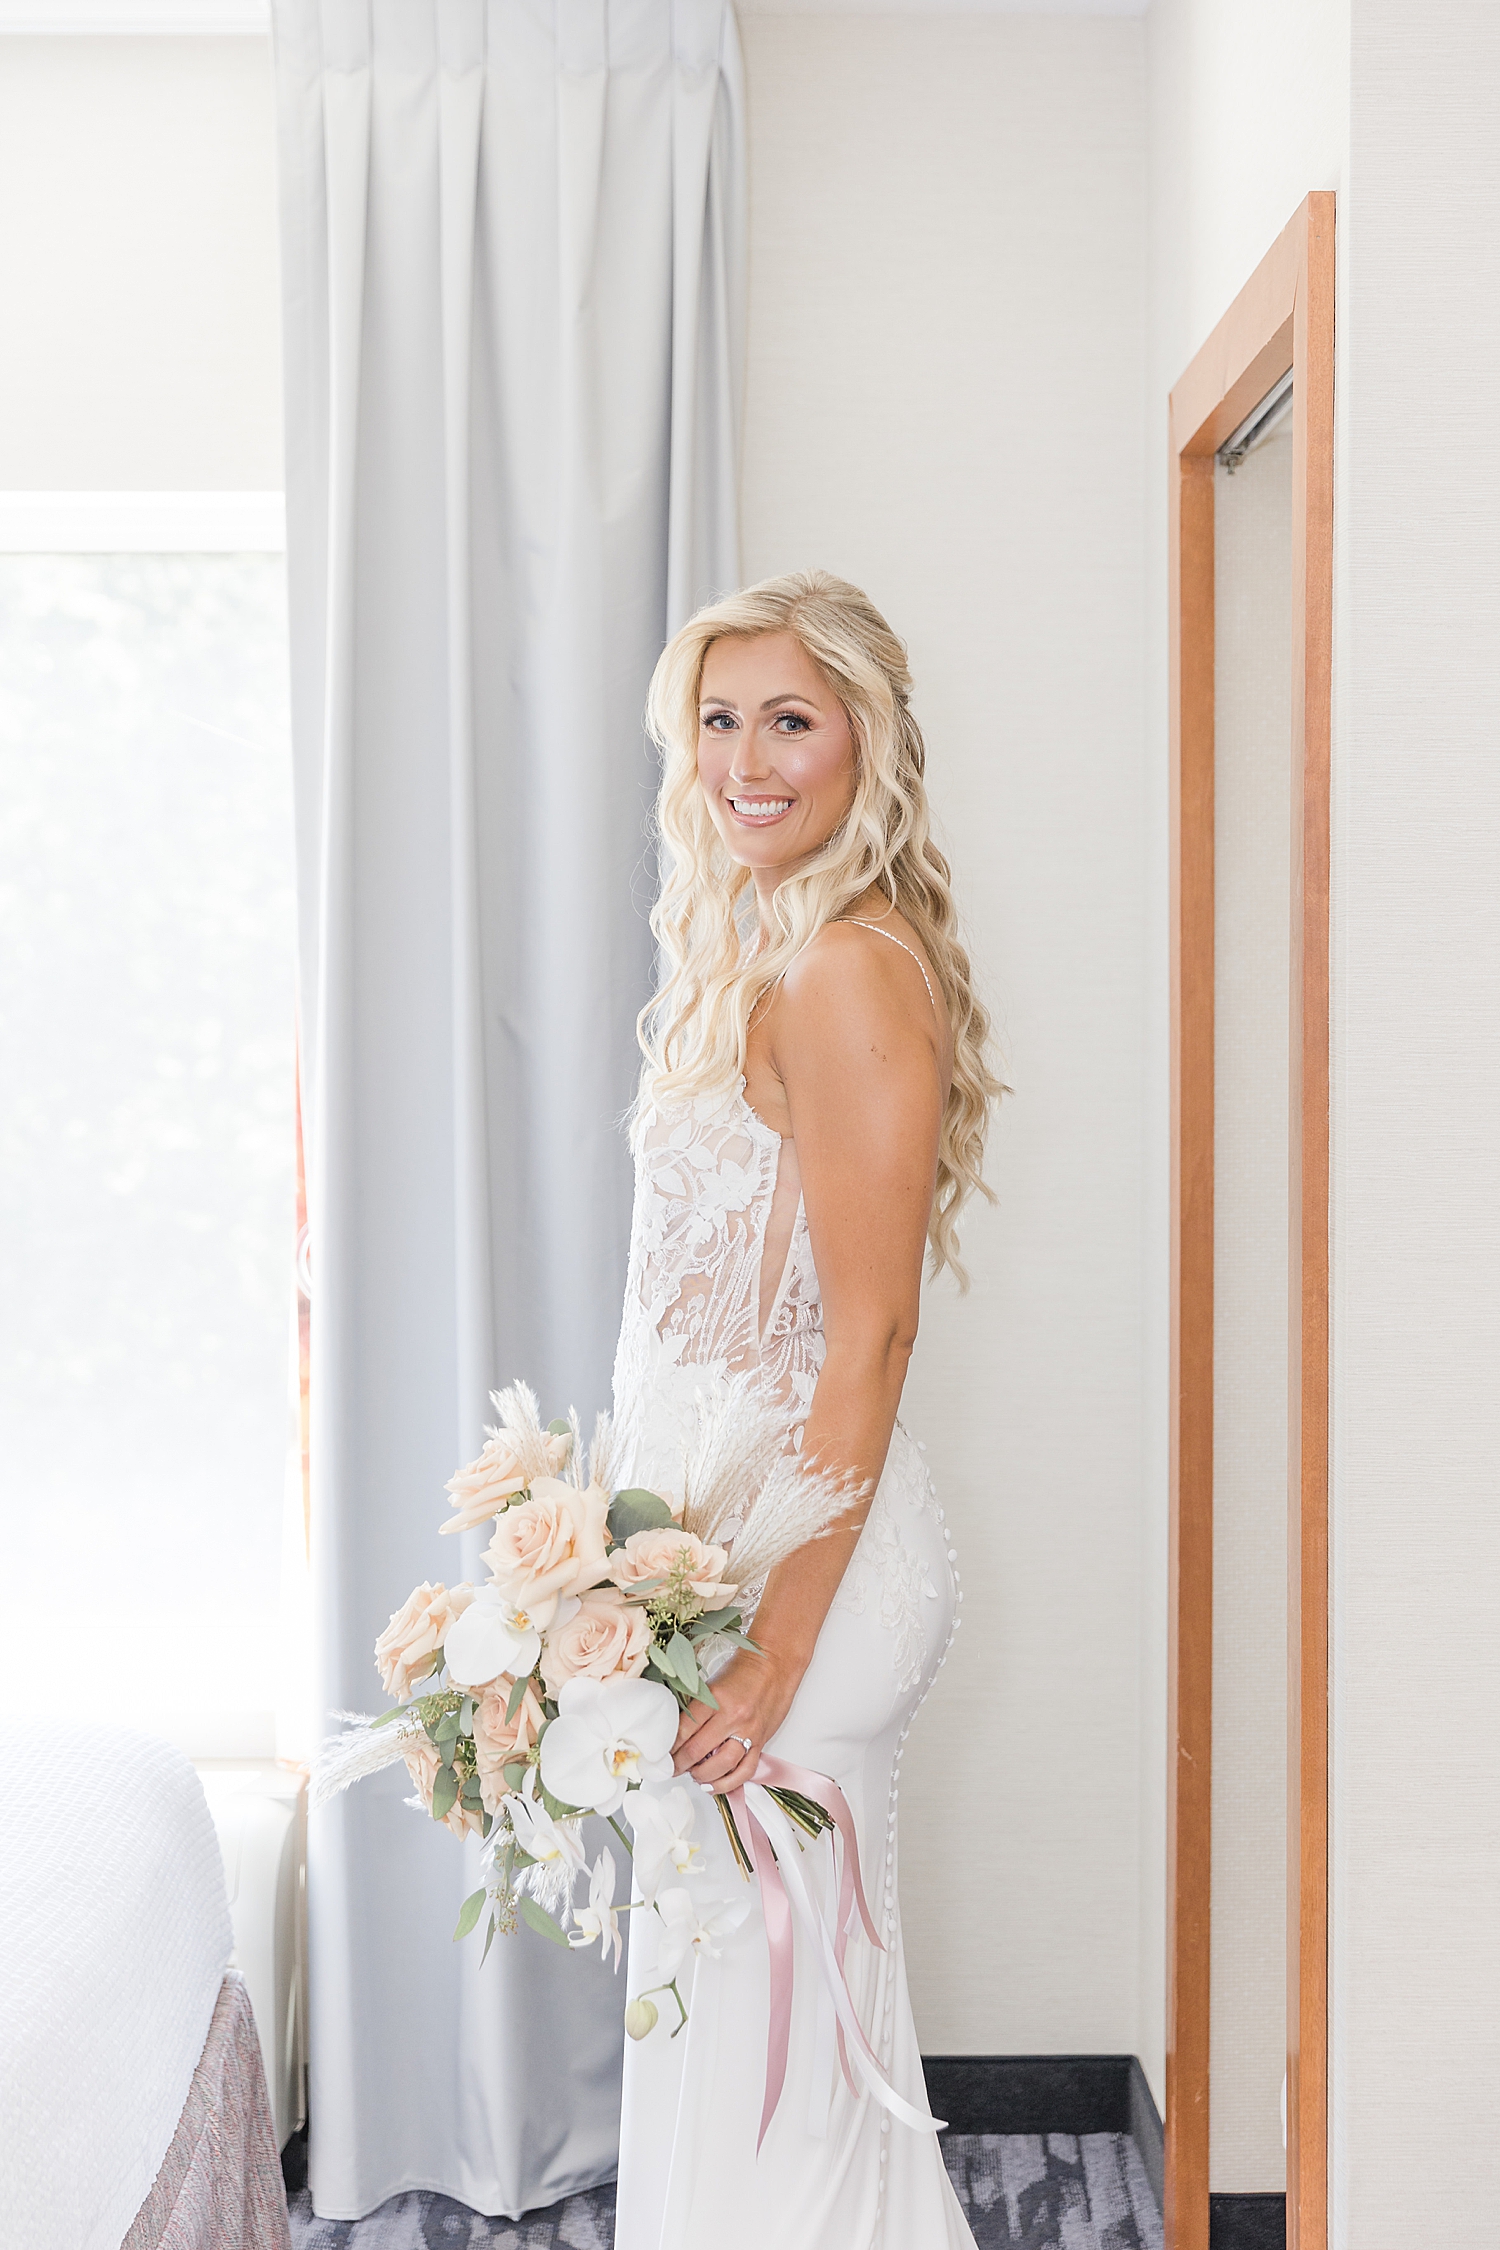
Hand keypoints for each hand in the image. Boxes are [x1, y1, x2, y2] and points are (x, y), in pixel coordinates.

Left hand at [672, 1644, 806, 1794]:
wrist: (776, 1663)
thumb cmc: (743, 1671)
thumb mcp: (713, 1683)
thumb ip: (696, 1708)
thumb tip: (676, 1734)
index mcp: (715, 1698)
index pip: (683, 1730)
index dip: (668, 1747)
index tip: (661, 1754)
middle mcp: (732, 1717)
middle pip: (697, 1750)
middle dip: (678, 1764)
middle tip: (670, 1768)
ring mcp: (749, 1732)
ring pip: (720, 1766)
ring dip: (701, 1776)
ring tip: (692, 1775)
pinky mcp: (762, 1742)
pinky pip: (744, 1771)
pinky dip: (728, 1783)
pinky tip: (714, 1785)